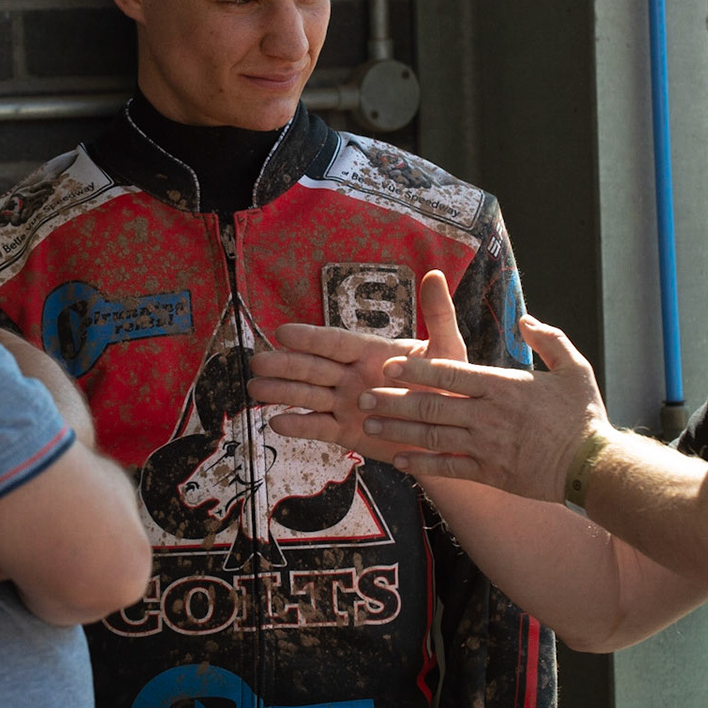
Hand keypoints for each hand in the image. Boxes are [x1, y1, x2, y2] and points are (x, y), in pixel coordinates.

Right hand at [250, 269, 466, 464]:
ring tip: (255, 387)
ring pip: (308, 396)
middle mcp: (352, 376)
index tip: (284, 331)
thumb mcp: (447, 350)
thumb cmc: (449, 387)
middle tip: (257, 361)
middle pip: (313, 368)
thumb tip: (435, 274)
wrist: (452, 433)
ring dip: (282, 391)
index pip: (336, 343)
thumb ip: (438, 315)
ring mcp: (346, 404)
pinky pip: (318, 428)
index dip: (310, 338)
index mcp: (371, 353)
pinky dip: (298, 426)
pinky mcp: (346, 433)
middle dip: (285, 364)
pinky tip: (276, 422)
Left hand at [364, 314, 608, 502]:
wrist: (595, 466)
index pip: (449, 373)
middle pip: (430, 404)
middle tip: (362, 397)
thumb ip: (548, 339)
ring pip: (431, 436)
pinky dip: (422, 464)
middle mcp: (487, 415)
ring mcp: (486, 446)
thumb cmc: (584, 415)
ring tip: (368, 425)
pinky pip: (448, 467)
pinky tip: (399, 460)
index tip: (387, 364)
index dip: (414, 368)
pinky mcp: (490, 473)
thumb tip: (525, 321)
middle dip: (392, 400)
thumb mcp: (574, 367)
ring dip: (396, 430)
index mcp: (502, 385)